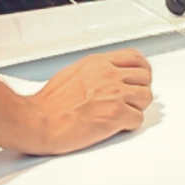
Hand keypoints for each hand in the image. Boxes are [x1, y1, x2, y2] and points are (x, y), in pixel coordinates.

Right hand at [26, 49, 153, 154]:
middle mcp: (109, 75)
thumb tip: (105, 78)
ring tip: (122, 115)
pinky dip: (129, 125)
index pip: (135, 58)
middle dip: (140, 90)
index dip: (141, 70)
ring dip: (137, 108)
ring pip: (146, 98)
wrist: (38, 121)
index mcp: (98, 63)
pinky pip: (138, 119)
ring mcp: (114, 94)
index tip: (141, 78)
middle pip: (145, 77)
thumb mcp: (73, 73)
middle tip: (132, 100)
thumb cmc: (48, 104)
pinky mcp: (116, 115)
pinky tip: (116, 127)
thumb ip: (95, 72)